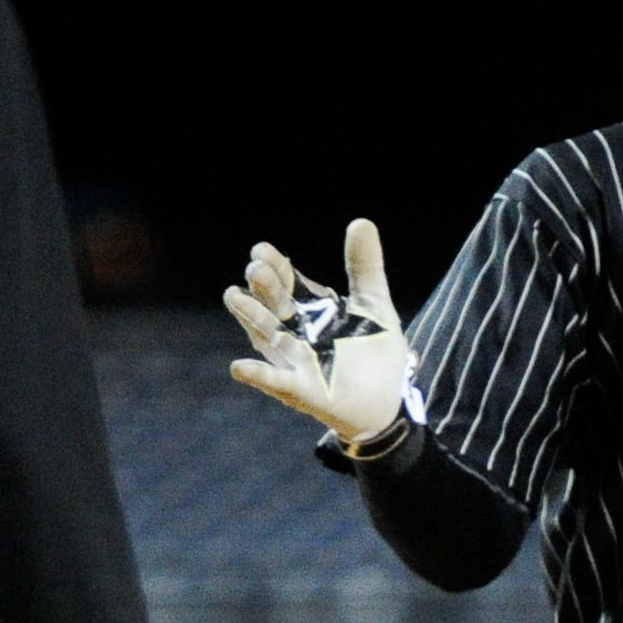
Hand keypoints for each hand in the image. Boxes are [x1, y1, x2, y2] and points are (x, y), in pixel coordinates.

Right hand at [224, 217, 411, 444]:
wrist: (388, 401)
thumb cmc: (374, 352)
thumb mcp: (374, 304)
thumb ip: (365, 266)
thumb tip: (361, 221)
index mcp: (312, 311)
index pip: (288, 284)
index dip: (276, 268)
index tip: (262, 250)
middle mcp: (297, 334)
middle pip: (275, 306)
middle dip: (265, 287)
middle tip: (255, 267)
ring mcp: (298, 362)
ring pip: (268, 338)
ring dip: (252, 318)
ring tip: (234, 296)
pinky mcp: (305, 391)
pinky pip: (277, 383)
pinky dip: (259, 375)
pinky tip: (240, 366)